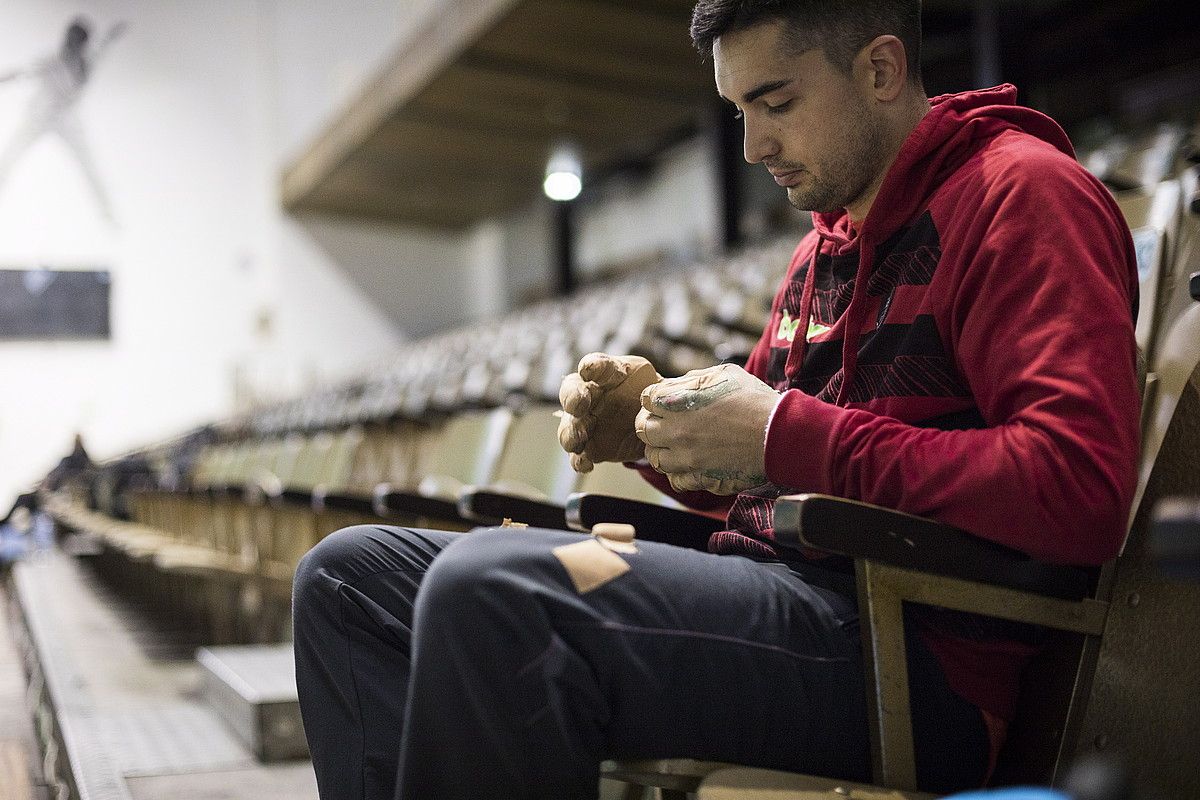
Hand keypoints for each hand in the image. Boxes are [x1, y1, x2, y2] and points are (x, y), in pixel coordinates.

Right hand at [558, 353, 661, 472]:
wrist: (653, 424)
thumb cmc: (650, 398)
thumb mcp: (656, 384)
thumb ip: (655, 387)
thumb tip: (663, 392)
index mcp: (606, 375)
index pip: (595, 365)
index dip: (591, 367)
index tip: (589, 370)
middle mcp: (589, 396)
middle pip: (571, 393)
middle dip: (572, 399)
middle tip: (578, 405)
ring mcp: (586, 422)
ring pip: (569, 427)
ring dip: (570, 433)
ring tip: (578, 439)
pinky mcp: (590, 447)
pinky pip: (578, 456)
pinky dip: (579, 461)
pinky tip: (586, 464)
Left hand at [634, 364, 778, 494]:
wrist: (779, 434)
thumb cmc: (754, 400)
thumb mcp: (723, 374)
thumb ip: (693, 379)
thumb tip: (675, 385)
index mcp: (677, 401)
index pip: (646, 398)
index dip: (656, 398)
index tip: (666, 401)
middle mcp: (675, 430)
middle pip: (643, 428)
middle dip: (652, 422)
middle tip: (668, 423)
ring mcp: (685, 457)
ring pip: (654, 457)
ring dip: (662, 449)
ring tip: (678, 444)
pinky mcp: (698, 477)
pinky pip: (674, 479)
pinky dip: (678, 472)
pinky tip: (690, 463)